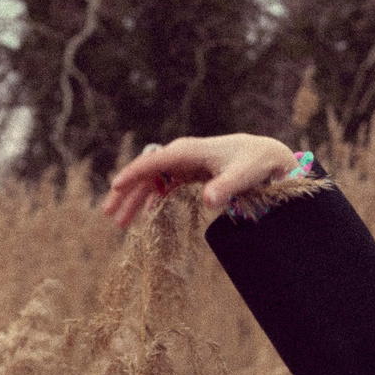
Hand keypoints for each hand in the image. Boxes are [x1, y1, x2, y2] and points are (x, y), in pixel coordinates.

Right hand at [100, 134, 301, 228]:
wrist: (266, 154)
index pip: (154, 161)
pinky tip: (147, 216)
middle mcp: (181, 154)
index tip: (115, 188)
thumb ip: (226, 187)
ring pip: (152, 181)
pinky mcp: (189, 172)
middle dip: (126, 193)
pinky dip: (153, 199)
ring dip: (136, 200)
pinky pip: (164, 185)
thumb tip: (209, 201)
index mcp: (188, 151)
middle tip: (109, 215)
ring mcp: (184, 163)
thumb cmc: (254, 163)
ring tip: (120, 223)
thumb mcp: (243, 176)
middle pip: (146, 172)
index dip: (133, 174)